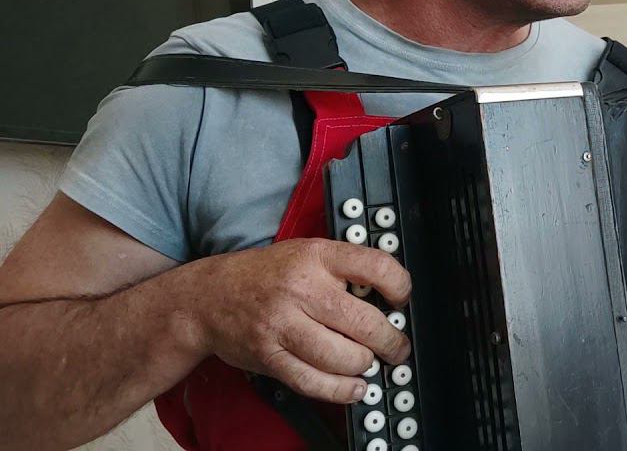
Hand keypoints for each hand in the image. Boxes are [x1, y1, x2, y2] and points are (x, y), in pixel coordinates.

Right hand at [178, 238, 411, 403]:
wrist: (208, 298)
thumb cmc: (265, 276)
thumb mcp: (307, 253)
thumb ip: (345, 269)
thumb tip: (389, 296)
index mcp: (317, 257)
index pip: (375, 266)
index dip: (400, 286)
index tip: (402, 300)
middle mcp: (301, 289)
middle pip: (364, 322)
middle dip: (390, 341)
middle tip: (397, 347)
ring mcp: (283, 325)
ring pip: (342, 356)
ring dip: (365, 365)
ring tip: (369, 362)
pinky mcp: (270, 356)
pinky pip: (314, 381)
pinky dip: (341, 390)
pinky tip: (355, 387)